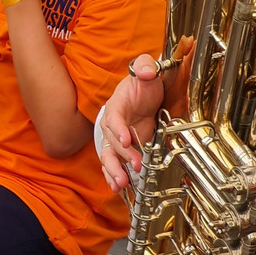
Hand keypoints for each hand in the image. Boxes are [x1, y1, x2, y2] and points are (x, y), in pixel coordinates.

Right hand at [100, 35, 193, 191]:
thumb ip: (145, 67)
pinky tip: (117, 187)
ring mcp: (117, 139)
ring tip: (121, 184)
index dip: (118, 129)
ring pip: (109, 156)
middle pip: (110, 141)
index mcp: (116, 106)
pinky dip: (113, 175)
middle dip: (121, 155)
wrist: (144, 95)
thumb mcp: (147, 71)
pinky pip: (113, 163)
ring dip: (114, 170)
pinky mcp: (123, 149)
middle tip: (134, 165)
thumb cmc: (143, 84)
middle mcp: (112, 125)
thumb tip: (144, 70)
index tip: (127, 140)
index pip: (114, 118)